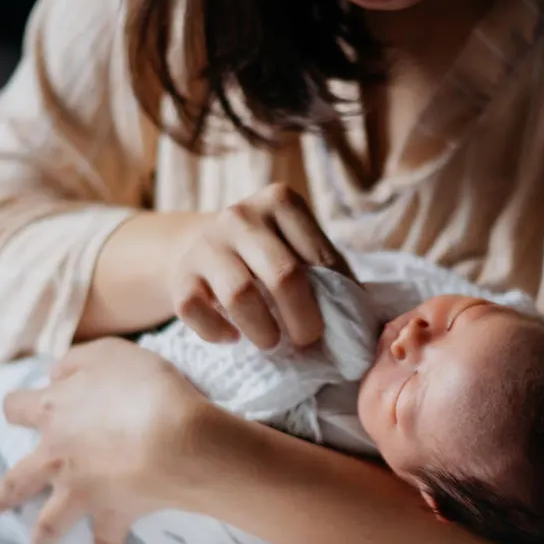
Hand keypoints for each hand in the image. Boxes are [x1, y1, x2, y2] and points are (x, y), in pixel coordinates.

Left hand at [0, 338, 217, 543]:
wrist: (172, 438)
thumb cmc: (143, 387)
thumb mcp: (108, 353)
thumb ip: (77, 362)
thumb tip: (54, 374)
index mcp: (53, 411)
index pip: (17, 407)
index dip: (18, 407)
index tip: (21, 410)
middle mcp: (56, 455)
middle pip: (20, 477)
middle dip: (7, 492)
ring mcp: (81, 489)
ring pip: (51, 518)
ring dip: (44, 532)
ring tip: (38, 543)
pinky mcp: (111, 512)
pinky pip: (106, 539)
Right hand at [168, 183, 351, 349]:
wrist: (203, 246)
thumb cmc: (268, 255)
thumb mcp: (300, 248)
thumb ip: (330, 273)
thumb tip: (363, 319)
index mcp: (281, 201)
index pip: (319, 257)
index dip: (333, 300)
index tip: (334, 323)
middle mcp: (241, 215)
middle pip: (284, 275)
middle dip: (304, 319)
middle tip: (307, 340)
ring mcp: (207, 243)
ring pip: (240, 295)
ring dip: (263, 330)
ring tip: (272, 342)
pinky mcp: (181, 273)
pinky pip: (196, 310)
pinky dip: (218, 332)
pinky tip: (233, 336)